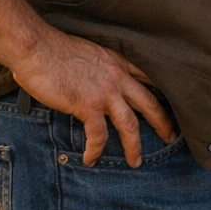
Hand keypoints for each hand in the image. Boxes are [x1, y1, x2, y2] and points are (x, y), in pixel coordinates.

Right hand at [11, 29, 176, 167]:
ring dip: (134, 146)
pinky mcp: (87, 105)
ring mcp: (105, 93)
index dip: (163, 92)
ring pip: (130, 124)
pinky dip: (96, 150)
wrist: (37, 48)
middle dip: (163, 123)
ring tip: (135, 161)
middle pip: (150, 103)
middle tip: (170, 137)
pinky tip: (91, 159)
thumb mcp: (91, 53)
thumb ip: (102, 68)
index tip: (173, 105)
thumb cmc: (56, 49)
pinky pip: (98, 134)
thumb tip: (100, 83)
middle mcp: (118, 78)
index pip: (149, 79)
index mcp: (120, 63)